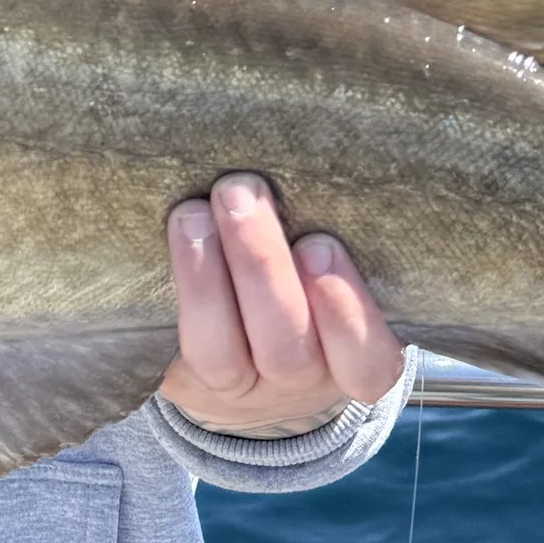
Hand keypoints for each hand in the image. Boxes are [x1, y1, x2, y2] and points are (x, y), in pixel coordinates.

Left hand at [159, 174, 407, 437]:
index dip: (345, 310)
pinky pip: (179, 352)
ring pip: (222, 352)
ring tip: (191, 213)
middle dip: (260, 265)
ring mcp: (241, 389)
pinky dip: (177, 294)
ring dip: (203, 278)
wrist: (253, 366)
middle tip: (240, 193)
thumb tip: (328, 153)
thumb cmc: (314, 293)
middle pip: (287, 347)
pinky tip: (173, 236)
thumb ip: (338, 241)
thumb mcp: (342, 278)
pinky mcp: (189, 383)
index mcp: (357, 361)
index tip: (318, 245)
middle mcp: (302, 382)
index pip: (370, 360)